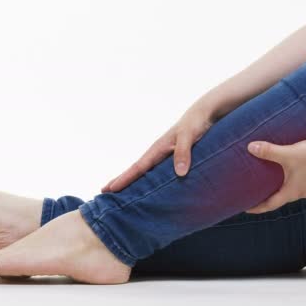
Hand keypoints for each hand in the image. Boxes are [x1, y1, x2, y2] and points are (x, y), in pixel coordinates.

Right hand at [101, 106, 216, 192]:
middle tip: (103, 191)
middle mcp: (157, 152)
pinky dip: (146, 178)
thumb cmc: (195, 124)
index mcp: (158, 148)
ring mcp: (163, 154)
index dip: (125, 179)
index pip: (138, 167)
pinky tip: (146, 186)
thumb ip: (183, 153)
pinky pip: (154, 171)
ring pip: (143, 171)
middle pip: (135, 170)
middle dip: (120, 180)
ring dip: (131, 180)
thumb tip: (180, 173)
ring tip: (118, 190)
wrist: (203, 114)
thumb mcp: (190, 136)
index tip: (110, 188)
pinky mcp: (171, 156)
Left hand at [245, 139, 305, 213]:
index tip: (246, 209)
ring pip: (295, 190)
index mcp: (292, 191)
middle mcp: (303, 193)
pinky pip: (305, 183)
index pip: (270, 205)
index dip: (257, 207)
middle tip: (258, 192)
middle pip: (282, 198)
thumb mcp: (289, 153)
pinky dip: (296, 180)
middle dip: (270, 196)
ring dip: (284, 186)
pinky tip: (295, 171)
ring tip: (275, 180)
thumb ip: (269, 151)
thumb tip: (250, 147)